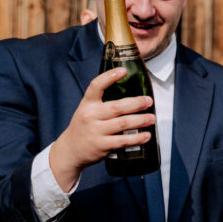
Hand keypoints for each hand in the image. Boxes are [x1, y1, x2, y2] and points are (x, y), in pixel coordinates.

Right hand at [50, 68, 155, 190]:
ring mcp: (96, 131)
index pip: (96, 86)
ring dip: (141, 120)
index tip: (123, 70)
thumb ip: (102, 102)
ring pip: (123, 123)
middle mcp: (90, 115)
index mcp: (87, 104)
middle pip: (117, 107)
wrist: (70, 150)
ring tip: (152, 118)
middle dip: (136, 103)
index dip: (109, 77)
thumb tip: (129, 94)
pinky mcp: (102, 145)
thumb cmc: (84, 127)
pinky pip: (123, 140)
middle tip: (149, 101)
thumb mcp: (87, 110)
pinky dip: (137, 138)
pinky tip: (146, 135)